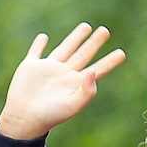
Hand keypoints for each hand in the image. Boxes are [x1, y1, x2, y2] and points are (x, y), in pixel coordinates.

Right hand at [0, 24, 126, 140]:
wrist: (25, 120)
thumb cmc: (50, 116)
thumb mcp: (72, 105)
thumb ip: (86, 91)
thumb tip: (94, 71)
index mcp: (76, 83)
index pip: (97, 69)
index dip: (109, 61)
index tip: (122, 53)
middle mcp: (64, 74)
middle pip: (83, 54)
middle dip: (94, 43)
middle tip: (105, 31)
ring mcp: (48, 69)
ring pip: (65, 48)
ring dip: (75, 38)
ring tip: (86, 27)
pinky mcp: (30, 67)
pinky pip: (36, 52)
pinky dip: (39, 44)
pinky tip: (43, 37)